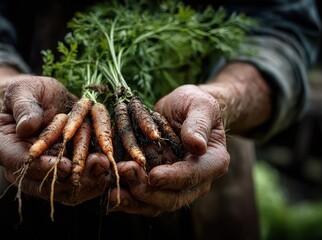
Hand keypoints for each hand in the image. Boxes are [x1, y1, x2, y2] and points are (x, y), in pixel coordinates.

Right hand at [0, 73, 111, 204]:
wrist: (44, 101)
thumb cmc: (29, 94)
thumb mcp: (23, 91)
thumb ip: (24, 107)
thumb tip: (27, 127)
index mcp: (5, 148)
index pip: (21, 164)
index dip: (43, 167)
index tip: (63, 164)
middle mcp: (24, 168)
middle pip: (46, 185)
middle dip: (73, 179)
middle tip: (95, 166)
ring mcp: (46, 174)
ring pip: (66, 191)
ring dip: (89, 182)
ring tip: (105, 166)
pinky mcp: (64, 174)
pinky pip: (79, 186)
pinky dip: (95, 181)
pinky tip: (109, 170)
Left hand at [107, 84, 228, 215]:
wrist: (182, 110)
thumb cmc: (194, 104)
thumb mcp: (200, 105)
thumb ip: (198, 123)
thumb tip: (197, 146)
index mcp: (212, 163)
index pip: (193, 176)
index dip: (173, 178)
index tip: (153, 175)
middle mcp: (196, 181)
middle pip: (172, 198)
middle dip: (146, 190)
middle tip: (125, 173)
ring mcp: (175, 186)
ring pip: (155, 205)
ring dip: (132, 200)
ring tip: (111, 191)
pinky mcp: (157, 185)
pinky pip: (142, 200)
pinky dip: (126, 198)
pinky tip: (109, 191)